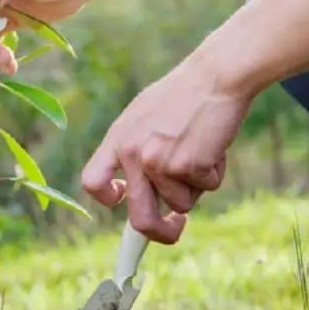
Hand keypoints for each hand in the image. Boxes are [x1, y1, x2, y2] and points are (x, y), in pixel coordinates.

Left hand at [80, 55, 251, 243]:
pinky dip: (215, 172)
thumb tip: (136, 193)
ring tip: (202, 148)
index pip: (93, 182)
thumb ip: (136, 150)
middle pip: (139, 219)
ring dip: (197, 185)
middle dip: (160, 233)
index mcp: (117, 140)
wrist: (216, 76)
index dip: (107, 198)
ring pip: (182, 202)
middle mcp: (133, 154)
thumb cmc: (185, 95)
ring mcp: (159, 162)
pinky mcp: (188, 166)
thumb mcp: (144, 117)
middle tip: (175, 228)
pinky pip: (207, 188)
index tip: (124, 200)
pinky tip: (214, 144)